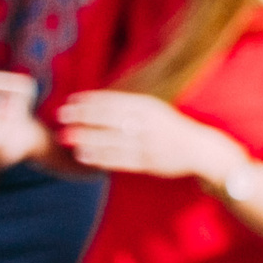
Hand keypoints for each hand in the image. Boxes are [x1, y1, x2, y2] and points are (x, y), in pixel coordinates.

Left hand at [56, 91, 243, 180]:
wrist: (201, 149)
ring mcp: (148, 143)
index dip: (90, 101)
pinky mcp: (148, 162)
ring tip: (66, 137)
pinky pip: (119, 159)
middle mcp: (147, 123)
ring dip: (86, 137)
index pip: (114, 101)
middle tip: (61, 116)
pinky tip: (83, 156)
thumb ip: (131, 108)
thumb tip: (100, 105)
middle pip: (109, 118)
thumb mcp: (156, 111)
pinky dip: (99, 157)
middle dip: (83, 116)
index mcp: (150, 107)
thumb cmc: (173, 128)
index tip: (70, 100)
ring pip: (110, 139)